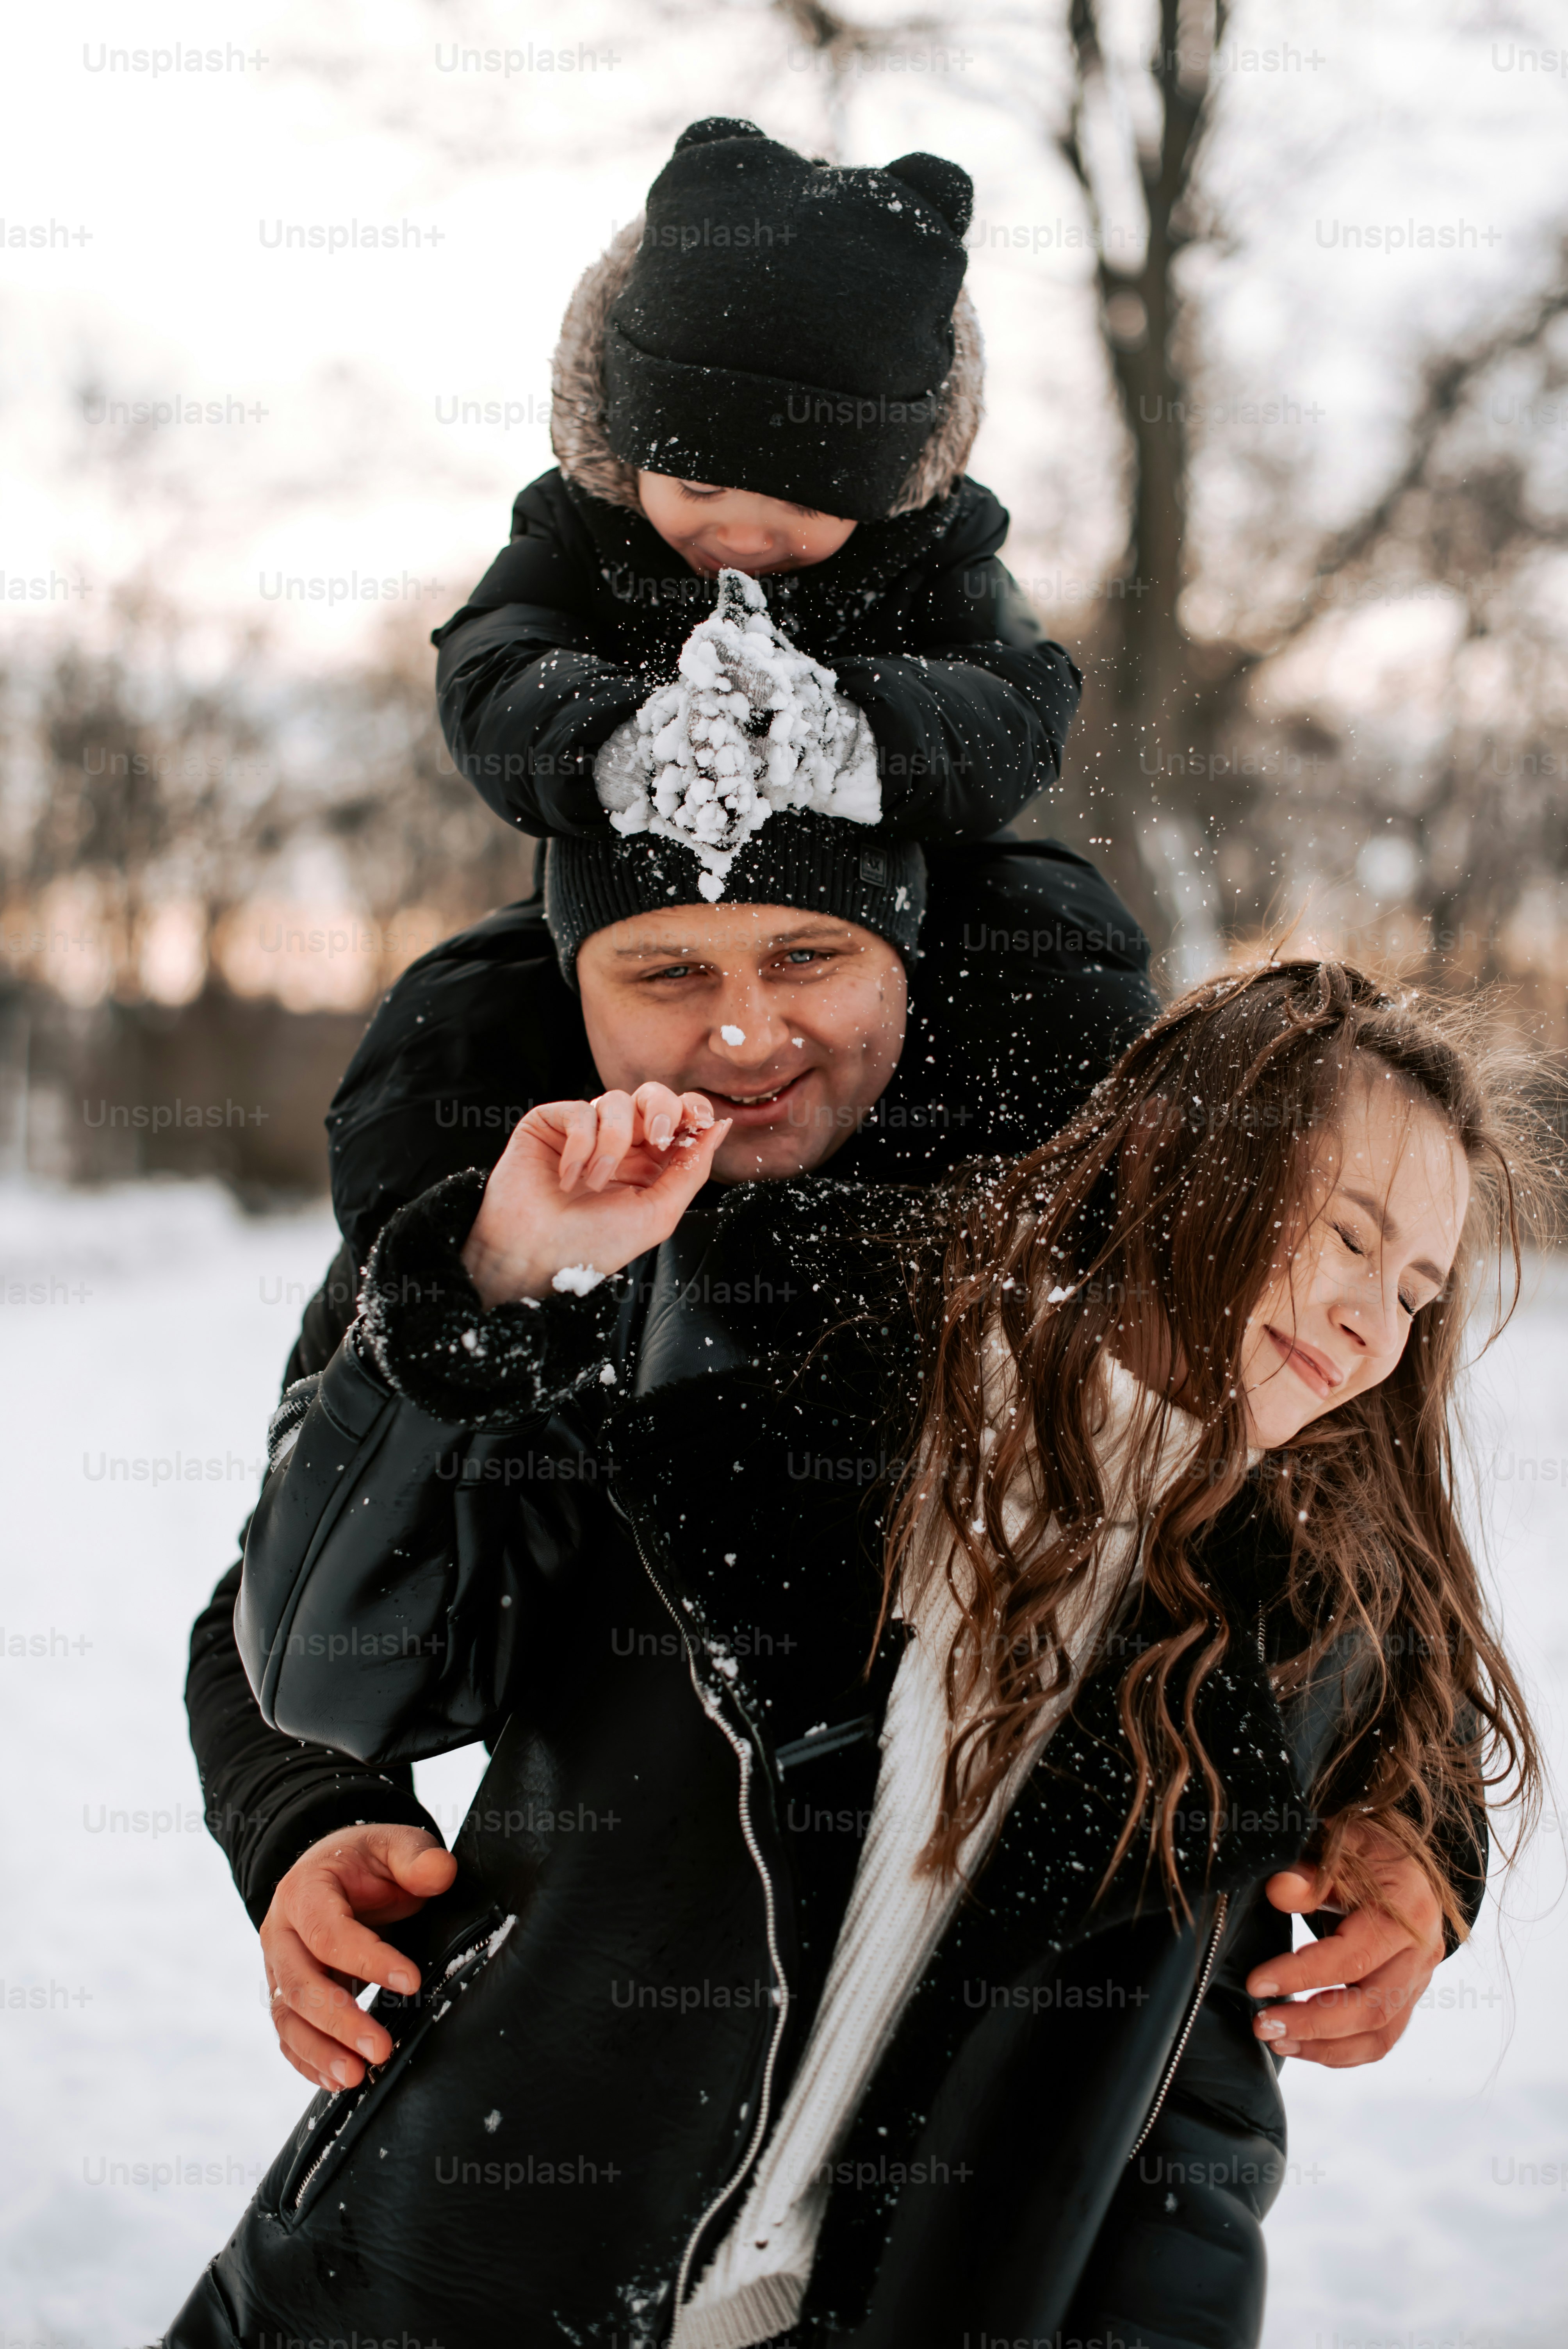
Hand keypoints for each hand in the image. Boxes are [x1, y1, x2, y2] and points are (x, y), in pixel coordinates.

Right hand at [260, 1823, 457, 2091]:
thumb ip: (416, 1856)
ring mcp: (278, 1967)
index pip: (328, 1932)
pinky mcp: (285, 1995)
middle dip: (340, 2021)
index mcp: (304, 1891)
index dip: (367, 1959)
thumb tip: (440, 1872)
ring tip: (356, 2077)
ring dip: (320, 2050)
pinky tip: (337, 2080)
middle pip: (300, 1984)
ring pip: (287, 2017)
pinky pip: (287, 2034)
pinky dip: (308, 2060)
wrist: (336, 1872)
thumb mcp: (395, 1845)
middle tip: (382, 2048)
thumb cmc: (368, 1860)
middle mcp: (279, 1933)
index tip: (411, 1981)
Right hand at [460, 1083, 730, 1307]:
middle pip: (652, 1095)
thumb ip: (691, 1170)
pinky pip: (579, 1111)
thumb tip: (720, 1128)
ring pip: (615, 1100)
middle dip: (661, 1109)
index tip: (698, 1121)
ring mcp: (583, 1131)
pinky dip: (580, 1145)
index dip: (692, 1109)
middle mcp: (618, 1143)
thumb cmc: (591, 1246)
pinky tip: (567, 1177)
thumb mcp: (657, 1213)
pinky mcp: (550, 1124)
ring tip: (595, 1182)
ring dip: (612, 1143)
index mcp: (648, 1164)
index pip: (678, 1117)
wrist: (533, 1257)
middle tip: (656, 1138)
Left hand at [1247, 1821, 1447, 2066]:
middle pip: (1372, 2008)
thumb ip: (1311, 1872)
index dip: (1301, 1974)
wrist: (1406, 1865)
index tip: (1256, 1983)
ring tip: (1275, 2039)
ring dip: (1324, 2046)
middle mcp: (1420, 1953)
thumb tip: (1278, 1889)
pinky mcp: (1408, 1999)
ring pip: (1379, 2034)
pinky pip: (1381, 2039)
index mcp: (1406, 1912)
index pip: (1352, 1956)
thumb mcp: (1342, 1846)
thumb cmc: (1368, 1852)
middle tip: (1262, 2024)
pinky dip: (1341, 2052)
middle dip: (1312, 2023)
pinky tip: (1301, 2046)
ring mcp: (1418, 1981)